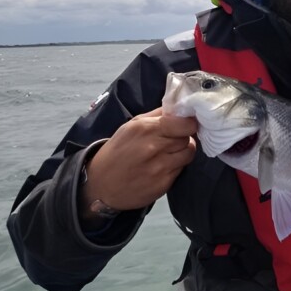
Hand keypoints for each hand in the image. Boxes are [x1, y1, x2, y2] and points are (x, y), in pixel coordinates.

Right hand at [80, 108, 197, 217]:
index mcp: (145, 129)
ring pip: (189, 153)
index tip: (186, 125)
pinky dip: (177, 166)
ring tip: (170, 153)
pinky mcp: (163, 184)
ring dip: (183, 151)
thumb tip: (179, 106)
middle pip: (187, 137)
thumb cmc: (118, 151)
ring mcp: (159, 168)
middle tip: (173, 139)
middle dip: (184, 137)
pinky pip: (181, 169)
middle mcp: (153, 148)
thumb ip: (157, 115)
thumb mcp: (131, 126)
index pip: (183, 123)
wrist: (101, 184)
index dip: (189, 123)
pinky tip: (163, 166)